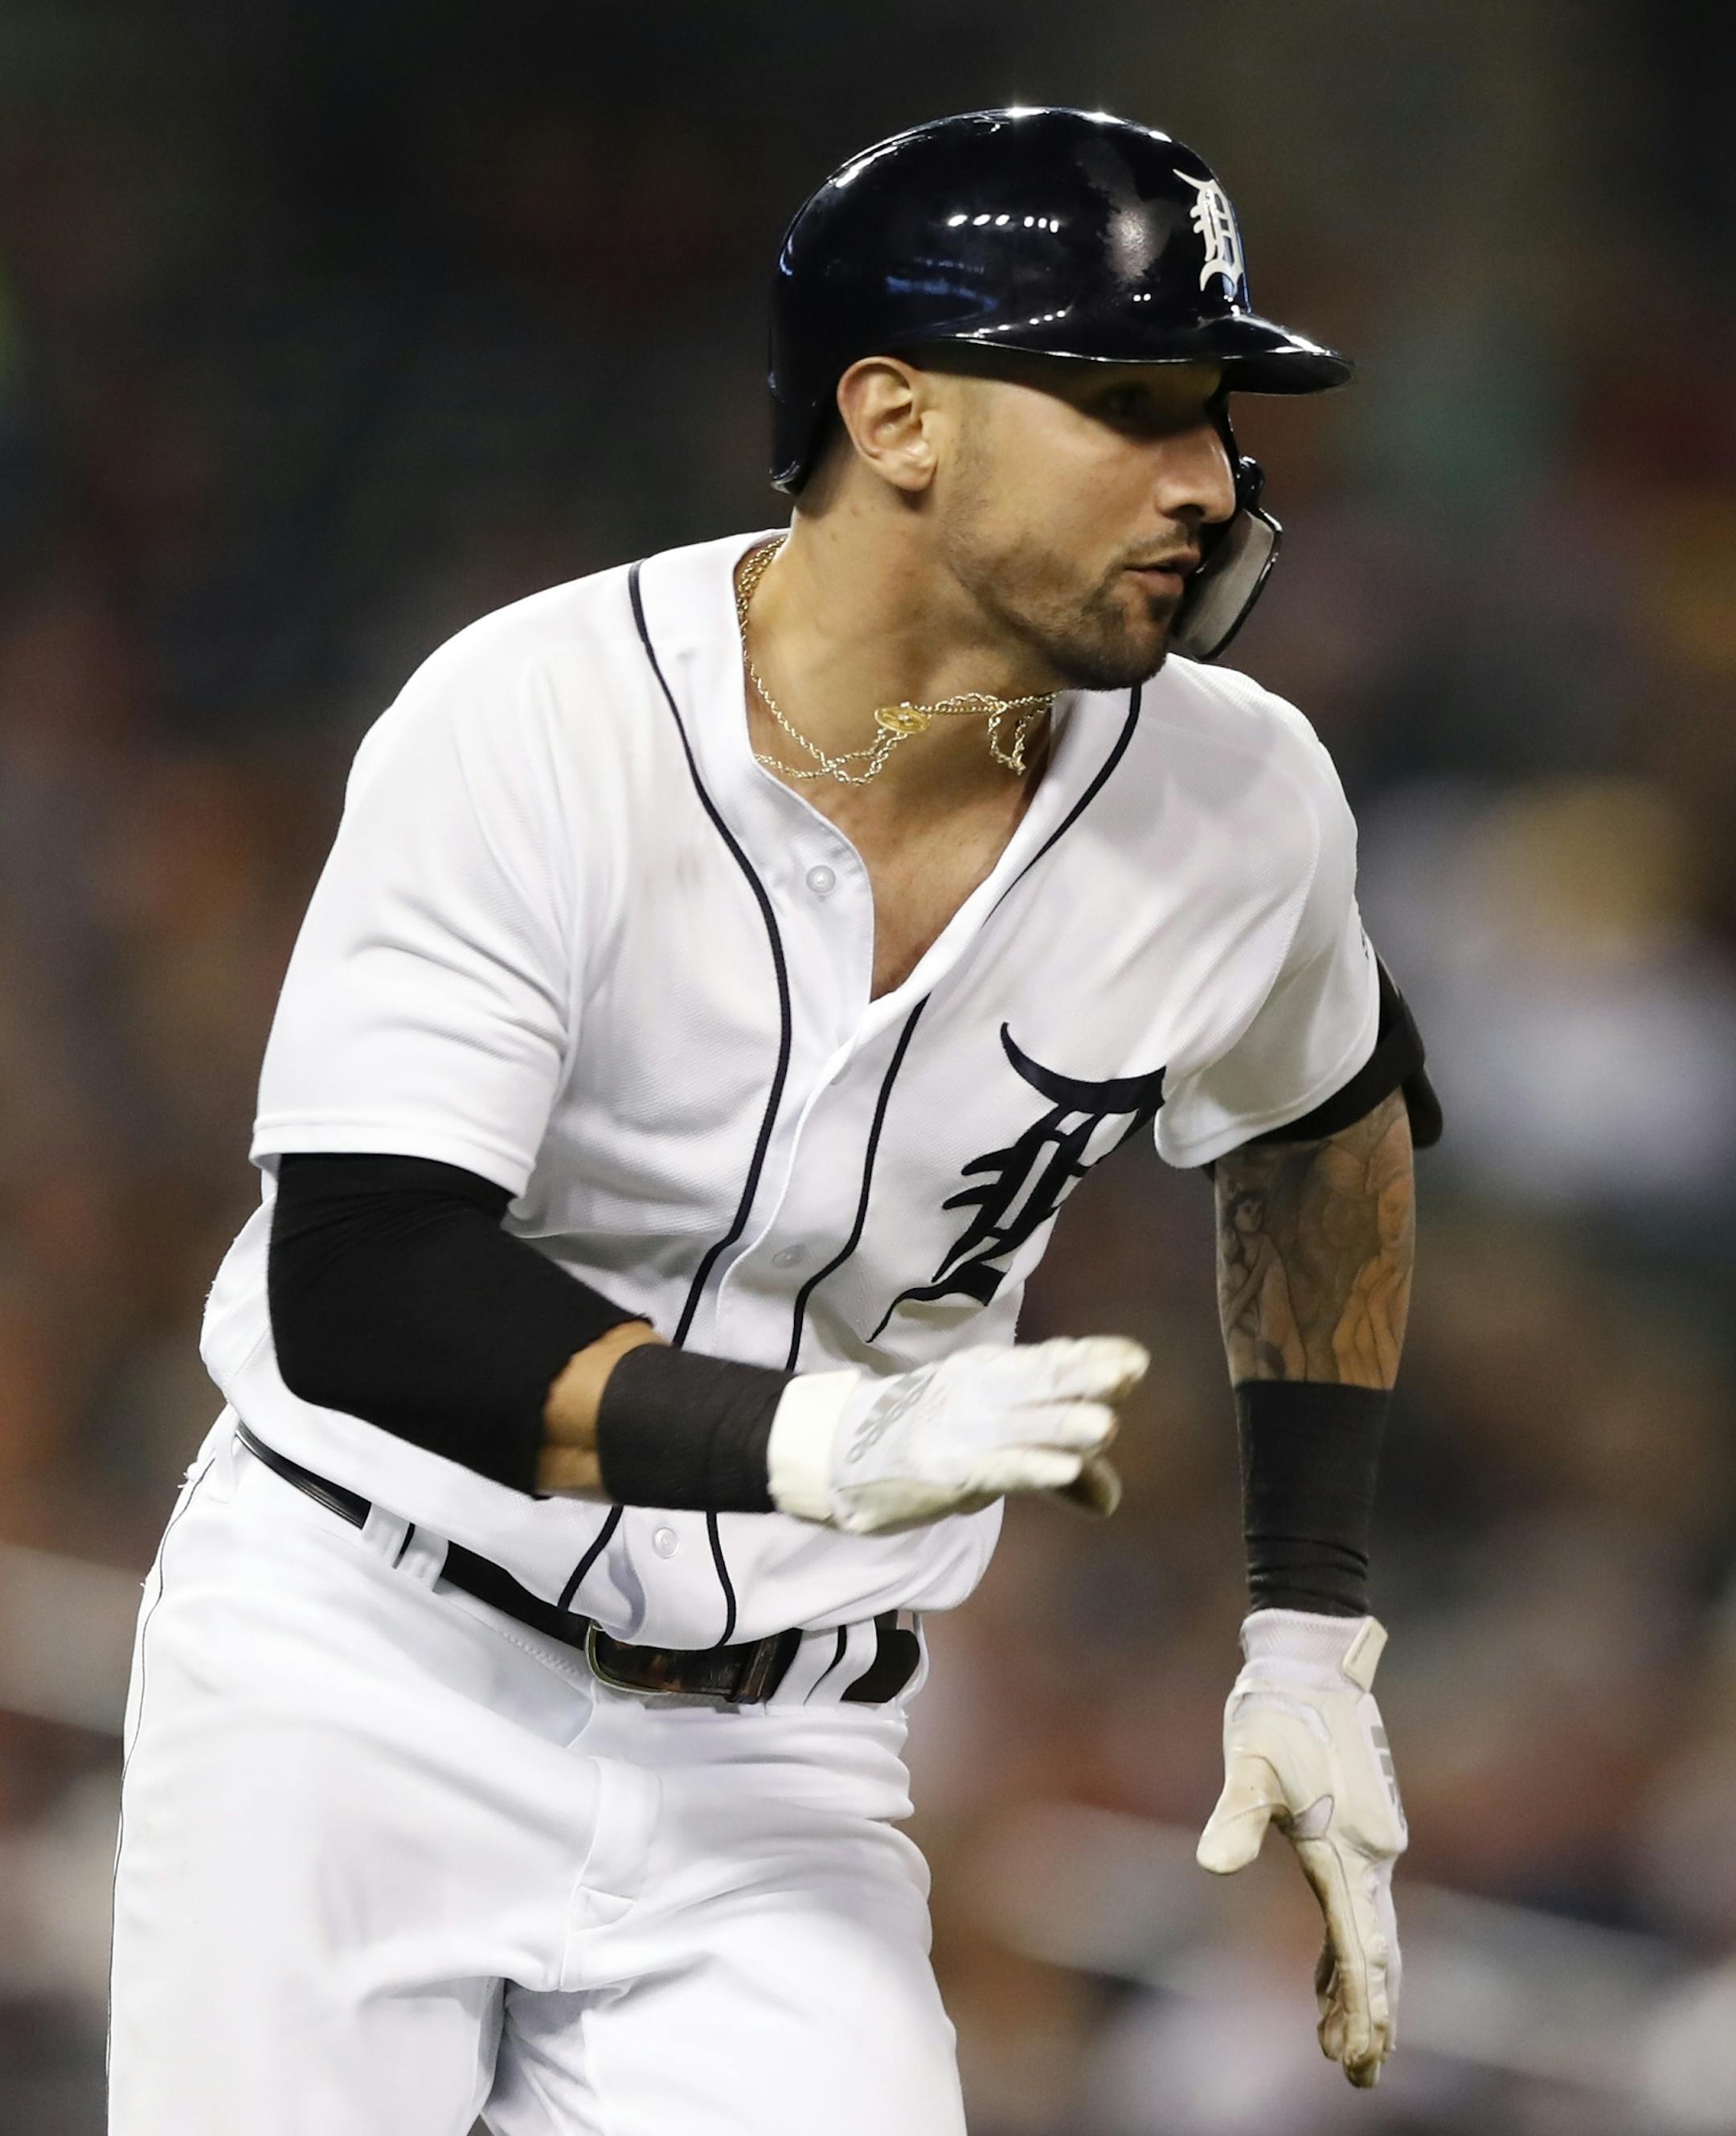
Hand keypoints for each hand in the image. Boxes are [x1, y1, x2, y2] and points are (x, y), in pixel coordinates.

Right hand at [765, 1335, 1148, 1535]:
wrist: (840, 1453)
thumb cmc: (924, 1445)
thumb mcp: (989, 1446)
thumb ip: (1052, 1468)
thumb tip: (1111, 1499)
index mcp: (988, 1373)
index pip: (1047, 1360)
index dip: (1090, 1358)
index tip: (1134, 1358)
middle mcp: (979, 1391)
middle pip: (1041, 1382)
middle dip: (1087, 1377)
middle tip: (1131, 1370)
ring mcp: (963, 1429)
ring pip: (1024, 1423)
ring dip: (1064, 1423)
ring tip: (1106, 1425)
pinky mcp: (948, 1469)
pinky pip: (999, 1466)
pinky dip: (1032, 1464)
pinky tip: (1063, 1467)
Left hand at [1196, 1610, 1406, 2086]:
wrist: (1313, 1657)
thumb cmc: (1276, 1708)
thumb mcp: (1248, 1760)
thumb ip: (1236, 1816)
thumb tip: (1212, 1864)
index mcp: (1347, 1846)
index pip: (1358, 1946)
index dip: (1358, 2007)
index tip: (1357, 2058)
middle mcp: (1374, 1850)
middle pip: (1378, 1951)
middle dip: (1369, 2016)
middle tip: (1358, 2073)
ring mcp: (1372, 1839)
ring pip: (1374, 1932)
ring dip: (1360, 1987)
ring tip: (1339, 2045)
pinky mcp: (1359, 1828)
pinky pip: (1360, 1904)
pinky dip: (1349, 1946)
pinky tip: (1325, 1977)